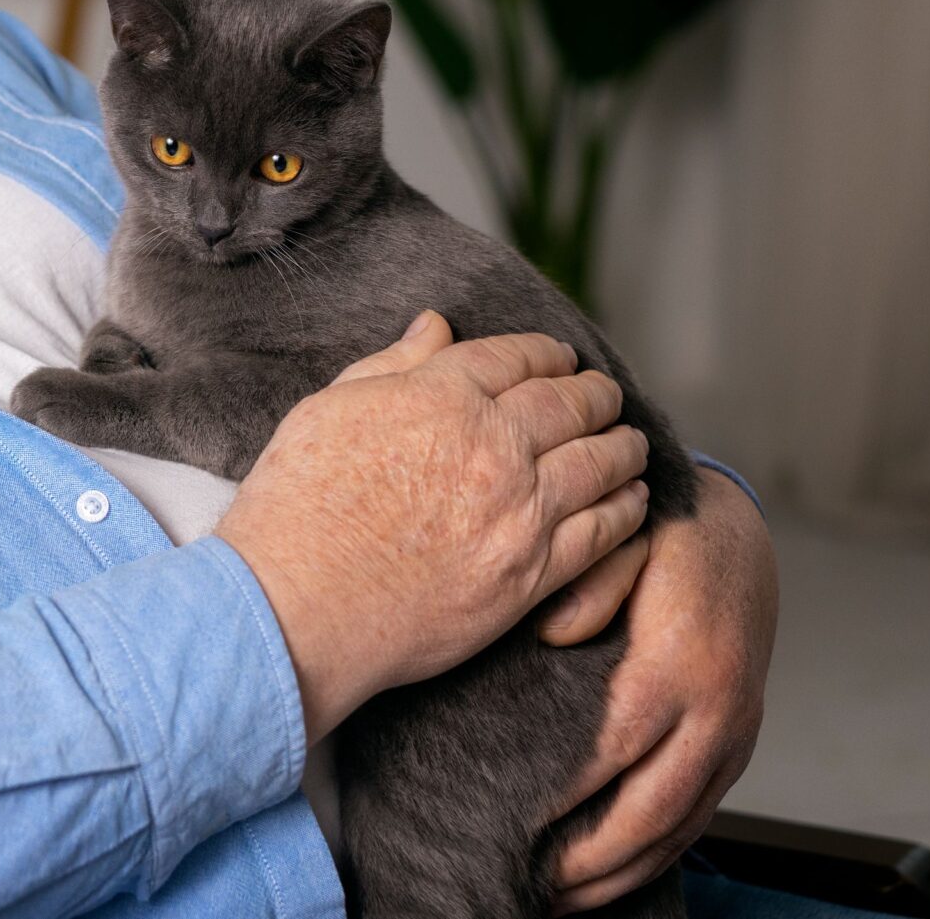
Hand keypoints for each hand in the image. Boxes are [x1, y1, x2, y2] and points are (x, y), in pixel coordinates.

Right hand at [215, 312, 650, 742]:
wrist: (296, 605)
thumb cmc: (295, 507)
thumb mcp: (329, 410)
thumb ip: (392, 364)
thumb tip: (435, 325)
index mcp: (441, 395)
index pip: (517, 357)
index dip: (546, 353)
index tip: (560, 358)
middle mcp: (492, 444)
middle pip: (570, 403)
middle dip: (594, 394)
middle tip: (603, 395)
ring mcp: (519, 510)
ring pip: (600, 462)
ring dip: (621, 445)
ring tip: (628, 443)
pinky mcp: (531, 573)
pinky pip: (602, 532)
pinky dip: (627, 510)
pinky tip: (633, 502)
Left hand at [544, 467, 778, 913]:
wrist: (737, 535)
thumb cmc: (664, 538)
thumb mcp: (626, 540)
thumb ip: (589, 582)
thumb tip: (552, 633)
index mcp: (683, 664)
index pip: (617, 748)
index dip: (569, 796)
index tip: (515, 826)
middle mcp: (719, 710)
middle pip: (653, 809)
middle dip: (592, 860)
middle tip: (529, 885)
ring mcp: (736, 734)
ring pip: (681, 827)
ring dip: (623, 873)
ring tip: (559, 901)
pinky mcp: (739, 746)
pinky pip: (699, 817)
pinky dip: (656, 856)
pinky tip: (612, 875)